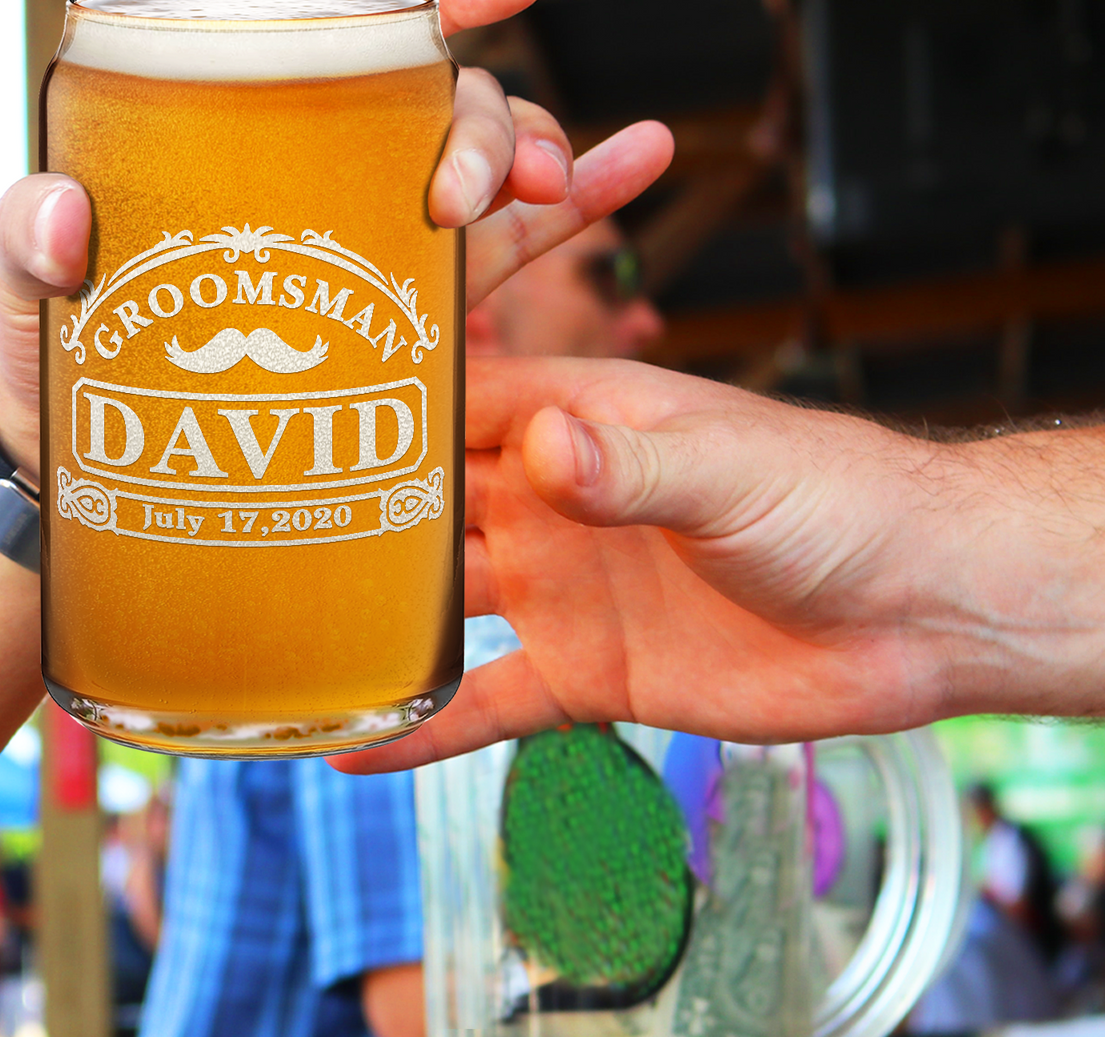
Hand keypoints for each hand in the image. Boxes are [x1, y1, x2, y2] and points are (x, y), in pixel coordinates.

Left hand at [0, 0, 672, 479]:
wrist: (110, 465)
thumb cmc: (63, 359)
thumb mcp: (28, 290)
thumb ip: (27, 238)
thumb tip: (70, 217)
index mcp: (259, 140)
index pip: (353, 40)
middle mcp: (338, 177)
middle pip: (445, 110)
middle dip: (486, 126)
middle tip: (469, 194)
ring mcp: (386, 244)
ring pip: (494, 175)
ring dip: (546, 164)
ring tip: (560, 190)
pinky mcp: (417, 315)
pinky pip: (516, 251)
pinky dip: (583, 207)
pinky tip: (640, 164)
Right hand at [334, 358, 1104, 772]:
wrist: (909, 607)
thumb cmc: (830, 499)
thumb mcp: (732, 469)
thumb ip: (636, 464)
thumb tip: (543, 447)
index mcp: (581, 425)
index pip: (457, 402)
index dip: (378, 403)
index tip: (285, 411)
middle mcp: (555, 502)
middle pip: (430, 504)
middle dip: (351, 516)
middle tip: (245, 535)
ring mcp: (565, 589)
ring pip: (446, 604)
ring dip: (373, 622)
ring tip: (275, 640)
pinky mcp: (589, 673)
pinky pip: (491, 702)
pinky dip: (429, 724)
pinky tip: (358, 750)